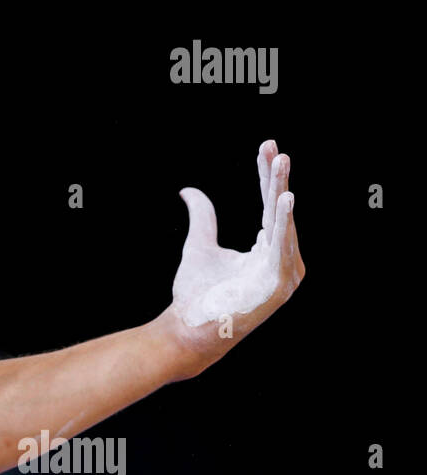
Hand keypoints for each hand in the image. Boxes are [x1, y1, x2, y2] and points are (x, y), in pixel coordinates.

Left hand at [157, 139, 305, 376]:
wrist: (189, 327)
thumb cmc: (196, 293)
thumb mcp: (199, 244)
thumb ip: (202, 216)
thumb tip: (188, 190)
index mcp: (267, 250)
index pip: (269, 204)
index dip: (267, 176)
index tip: (266, 147)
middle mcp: (279, 259)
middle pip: (278, 209)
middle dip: (277, 177)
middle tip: (276, 148)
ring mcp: (282, 273)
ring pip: (283, 222)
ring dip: (282, 191)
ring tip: (282, 162)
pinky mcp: (278, 284)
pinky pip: (283, 247)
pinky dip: (285, 222)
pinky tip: (285, 199)